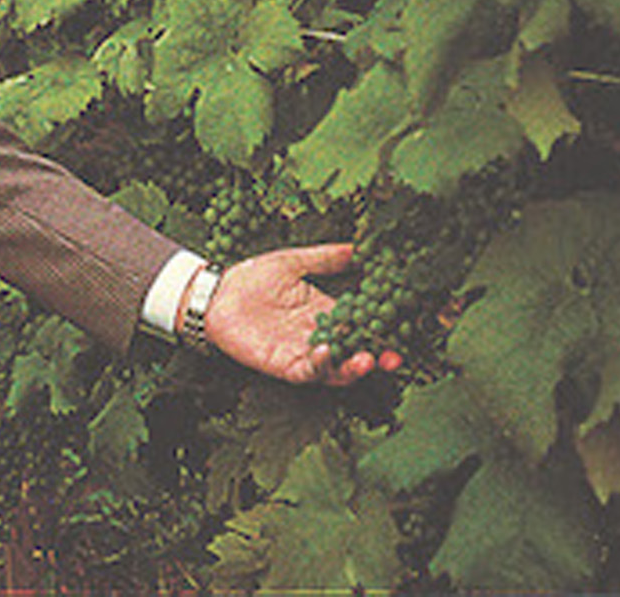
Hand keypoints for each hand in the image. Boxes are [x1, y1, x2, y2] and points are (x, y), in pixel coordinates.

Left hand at [202, 244, 400, 384]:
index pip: (358, 323)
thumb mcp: (294, 262)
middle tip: (395, 356)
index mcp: (324, 312)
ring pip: (333, 368)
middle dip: (376, 356)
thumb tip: (360, 247)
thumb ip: (327, 258)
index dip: (379, 327)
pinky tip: (325, 354)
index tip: (402, 326)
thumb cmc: (252, 276)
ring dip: (352, 368)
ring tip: (368, 359)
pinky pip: (304, 372)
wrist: (216, 293)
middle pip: (352, 351)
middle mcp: (317, 336)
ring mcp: (300, 352)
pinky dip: (317, 367)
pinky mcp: (281, 364)